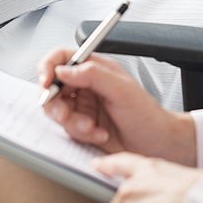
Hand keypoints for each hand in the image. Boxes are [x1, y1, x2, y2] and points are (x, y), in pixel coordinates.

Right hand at [37, 50, 196, 165]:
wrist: (156, 144)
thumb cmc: (147, 115)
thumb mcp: (122, 90)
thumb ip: (92, 75)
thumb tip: (63, 70)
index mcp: (96, 68)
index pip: (62, 58)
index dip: (49, 67)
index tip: (46, 81)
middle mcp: (87, 85)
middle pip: (53, 87)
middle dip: (57, 104)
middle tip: (65, 115)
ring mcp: (84, 106)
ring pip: (58, 111)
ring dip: (73, 122)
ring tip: (92, 127)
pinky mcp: (83, 126)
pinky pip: (68, 129)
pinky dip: (82, 134)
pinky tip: (101, 134)